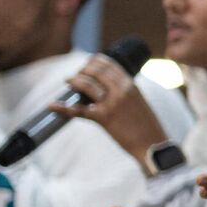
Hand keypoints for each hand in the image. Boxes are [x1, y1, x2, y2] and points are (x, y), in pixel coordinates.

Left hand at [52, 54, 169, 162]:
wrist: (152, 145)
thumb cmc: (146, 126)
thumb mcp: (138, 101)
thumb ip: (124, 91)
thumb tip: (105, 87)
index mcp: (131, 84)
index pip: (108, 63)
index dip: (93, 62)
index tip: (86, 66)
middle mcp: (122, 90)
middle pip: (95, 70)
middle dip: (82, 70)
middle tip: (76, 76)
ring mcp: (112, 103)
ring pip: (86, 84)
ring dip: (74, 81)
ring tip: (68, 82)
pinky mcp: (104, 118)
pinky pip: (79, 110)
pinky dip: (63, 108)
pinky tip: (53, 105)